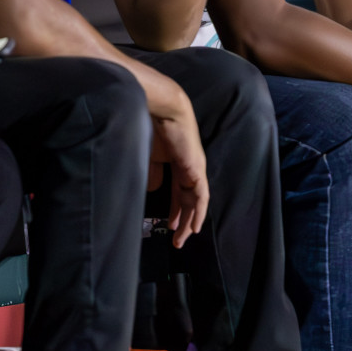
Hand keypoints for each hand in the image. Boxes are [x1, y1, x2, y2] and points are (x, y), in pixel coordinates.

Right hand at [149, 99, 209, 248]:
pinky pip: (201, 195)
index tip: (169, 225)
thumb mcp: (151, 155)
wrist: (164, 110)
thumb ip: (153, 172)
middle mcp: (190, 168)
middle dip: (182, 221)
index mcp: (178, 164)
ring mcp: (195, 168)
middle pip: (188, 200)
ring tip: (182, 239)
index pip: (179, 193)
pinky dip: (198, 212)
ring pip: (196, 202)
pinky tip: (194, 227)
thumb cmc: (154, 127)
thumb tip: (154, 190)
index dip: (175, 210)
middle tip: (176, 240)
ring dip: (189, 222)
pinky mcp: (197, 169)